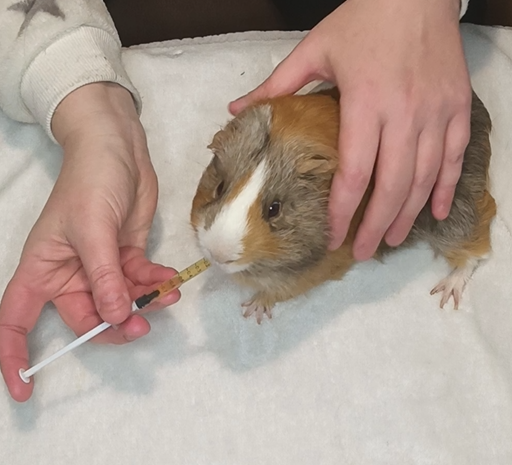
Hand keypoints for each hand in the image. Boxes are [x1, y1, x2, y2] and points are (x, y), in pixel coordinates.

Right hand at [0, 83, 179, 401]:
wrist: (119, 150)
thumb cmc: (92, 183)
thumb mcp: (94, 230)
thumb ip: (103, 276)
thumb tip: (113, 317)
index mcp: (44, 268)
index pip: (16, 318)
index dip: (14, 354)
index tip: (24, 387)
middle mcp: (70, 273)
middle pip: (87, 317)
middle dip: (114, 325)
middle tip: (142, 325)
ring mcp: (101, 266)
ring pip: (120, 302)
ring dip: (143, 304)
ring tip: (167, 296)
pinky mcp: (127, 256)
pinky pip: (140, 282)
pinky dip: (155, 285)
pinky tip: (171, 280)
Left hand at [230, 0, 470, 259]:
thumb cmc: (364, 17)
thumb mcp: (314, 48)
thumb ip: (277, 85)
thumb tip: (237, 109)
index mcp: (365, 102)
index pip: (354, 173)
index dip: (341, 212)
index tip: (331, 236)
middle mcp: (405, 114)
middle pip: (392, 186)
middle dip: (376, 226)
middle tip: (361, 252)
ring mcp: (436, 113)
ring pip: (425, 178)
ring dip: (408, 215)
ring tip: (392, 241)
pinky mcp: (457, 107)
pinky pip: (455, 157)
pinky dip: (446, 188)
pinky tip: (435, 212)